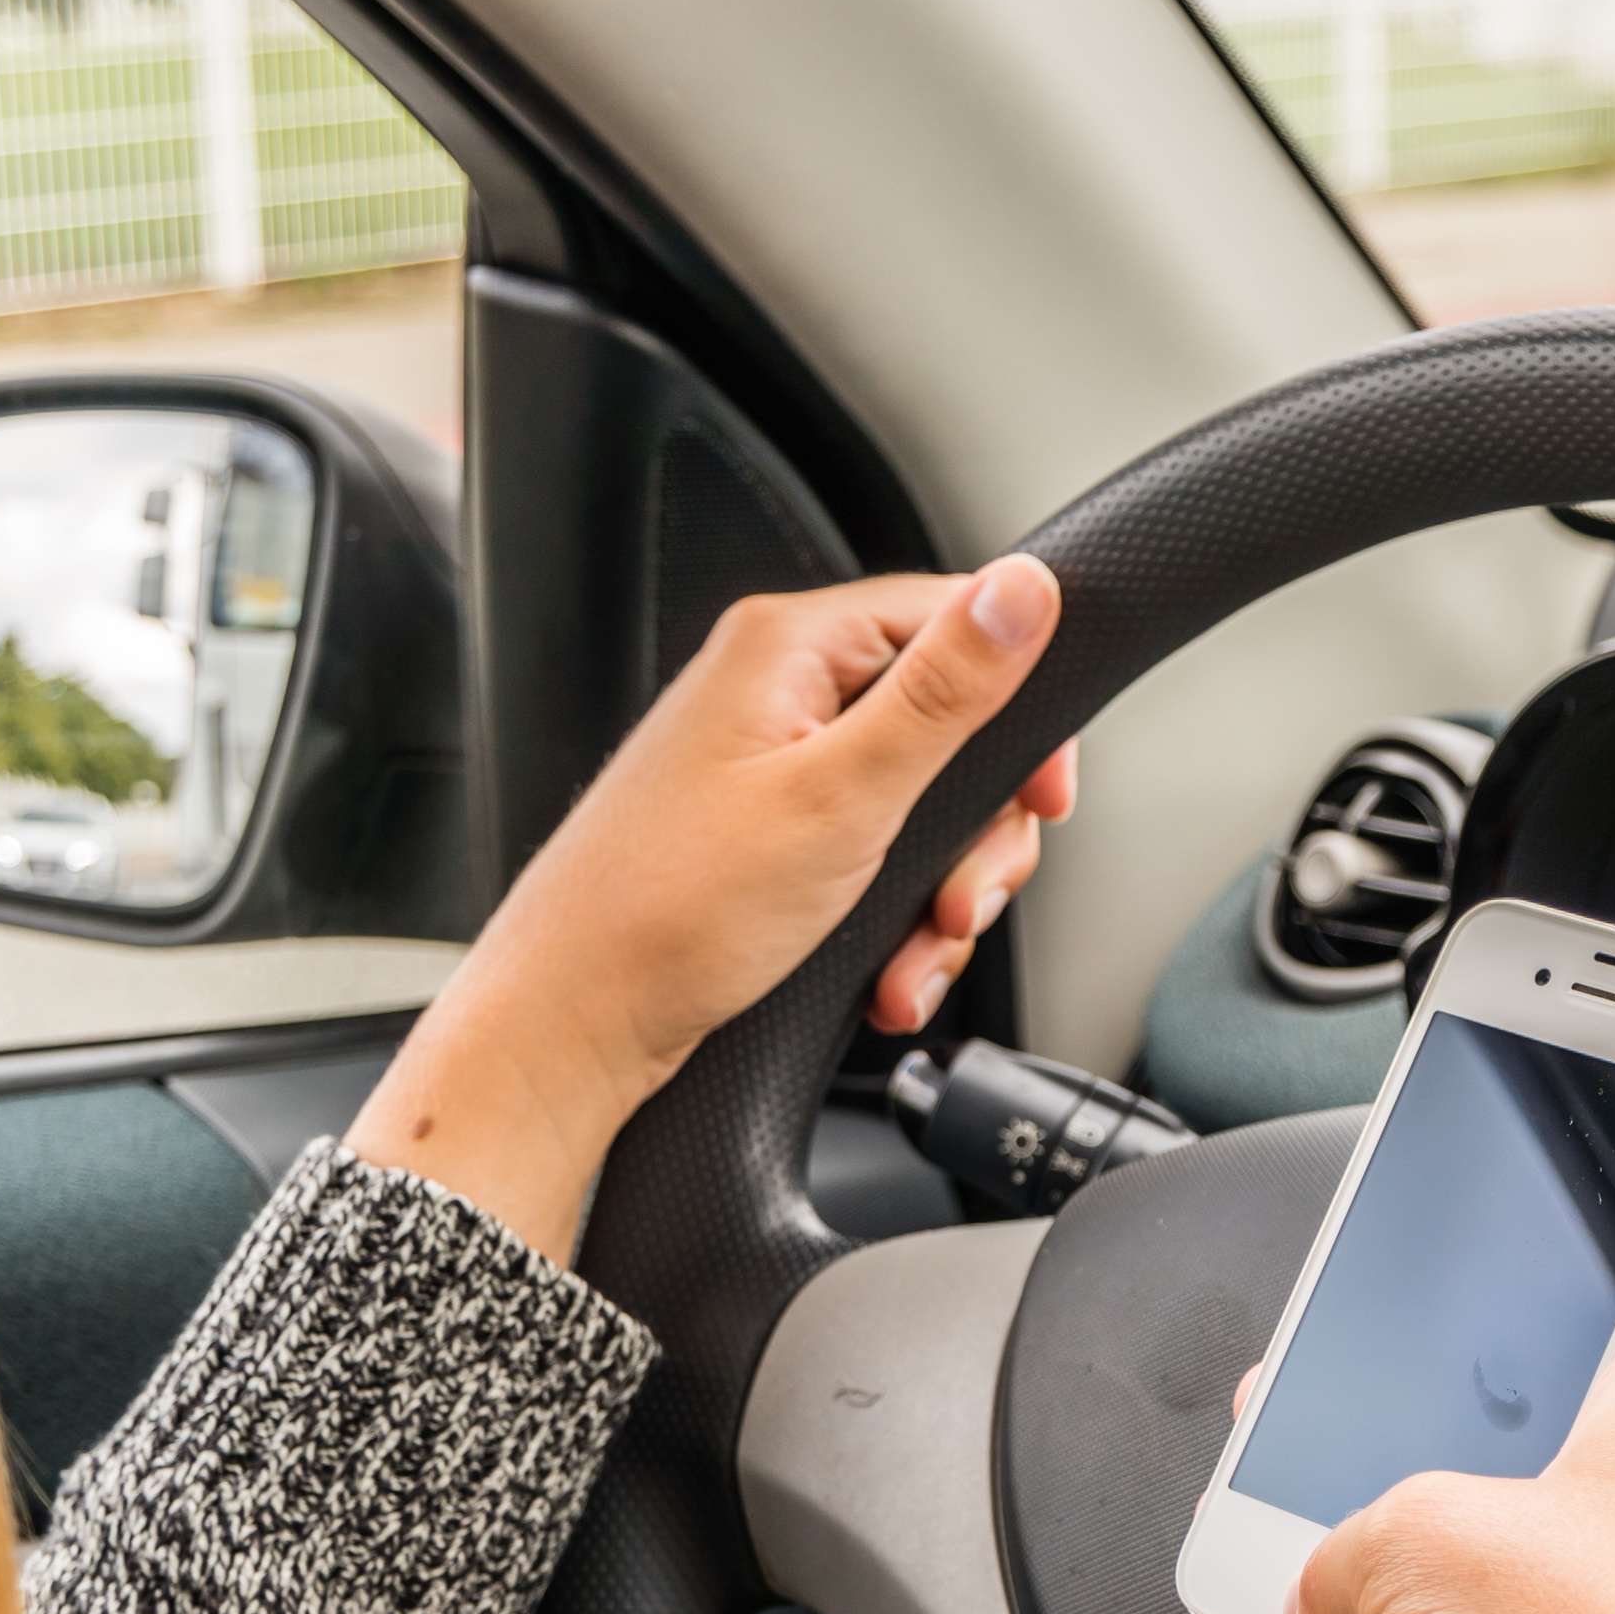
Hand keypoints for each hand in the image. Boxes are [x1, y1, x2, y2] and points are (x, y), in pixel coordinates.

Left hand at [349, 559, 1069, 1257]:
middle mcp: (778, 694)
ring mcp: (772, 769)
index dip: (1020, 709)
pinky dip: (894, 926)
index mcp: (789, 648)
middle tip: (960, 900)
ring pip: (922, 811)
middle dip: (975, 837)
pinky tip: (884, 975)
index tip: (1042, 794)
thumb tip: (1026, 587)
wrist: (573, 1025)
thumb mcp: (842, 796)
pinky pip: (874, 862)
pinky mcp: (769, 839)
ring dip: (939, 898)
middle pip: (950, 730)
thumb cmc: (669, 912)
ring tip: (913, 956)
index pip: (956, 620)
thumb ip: (946, 691)